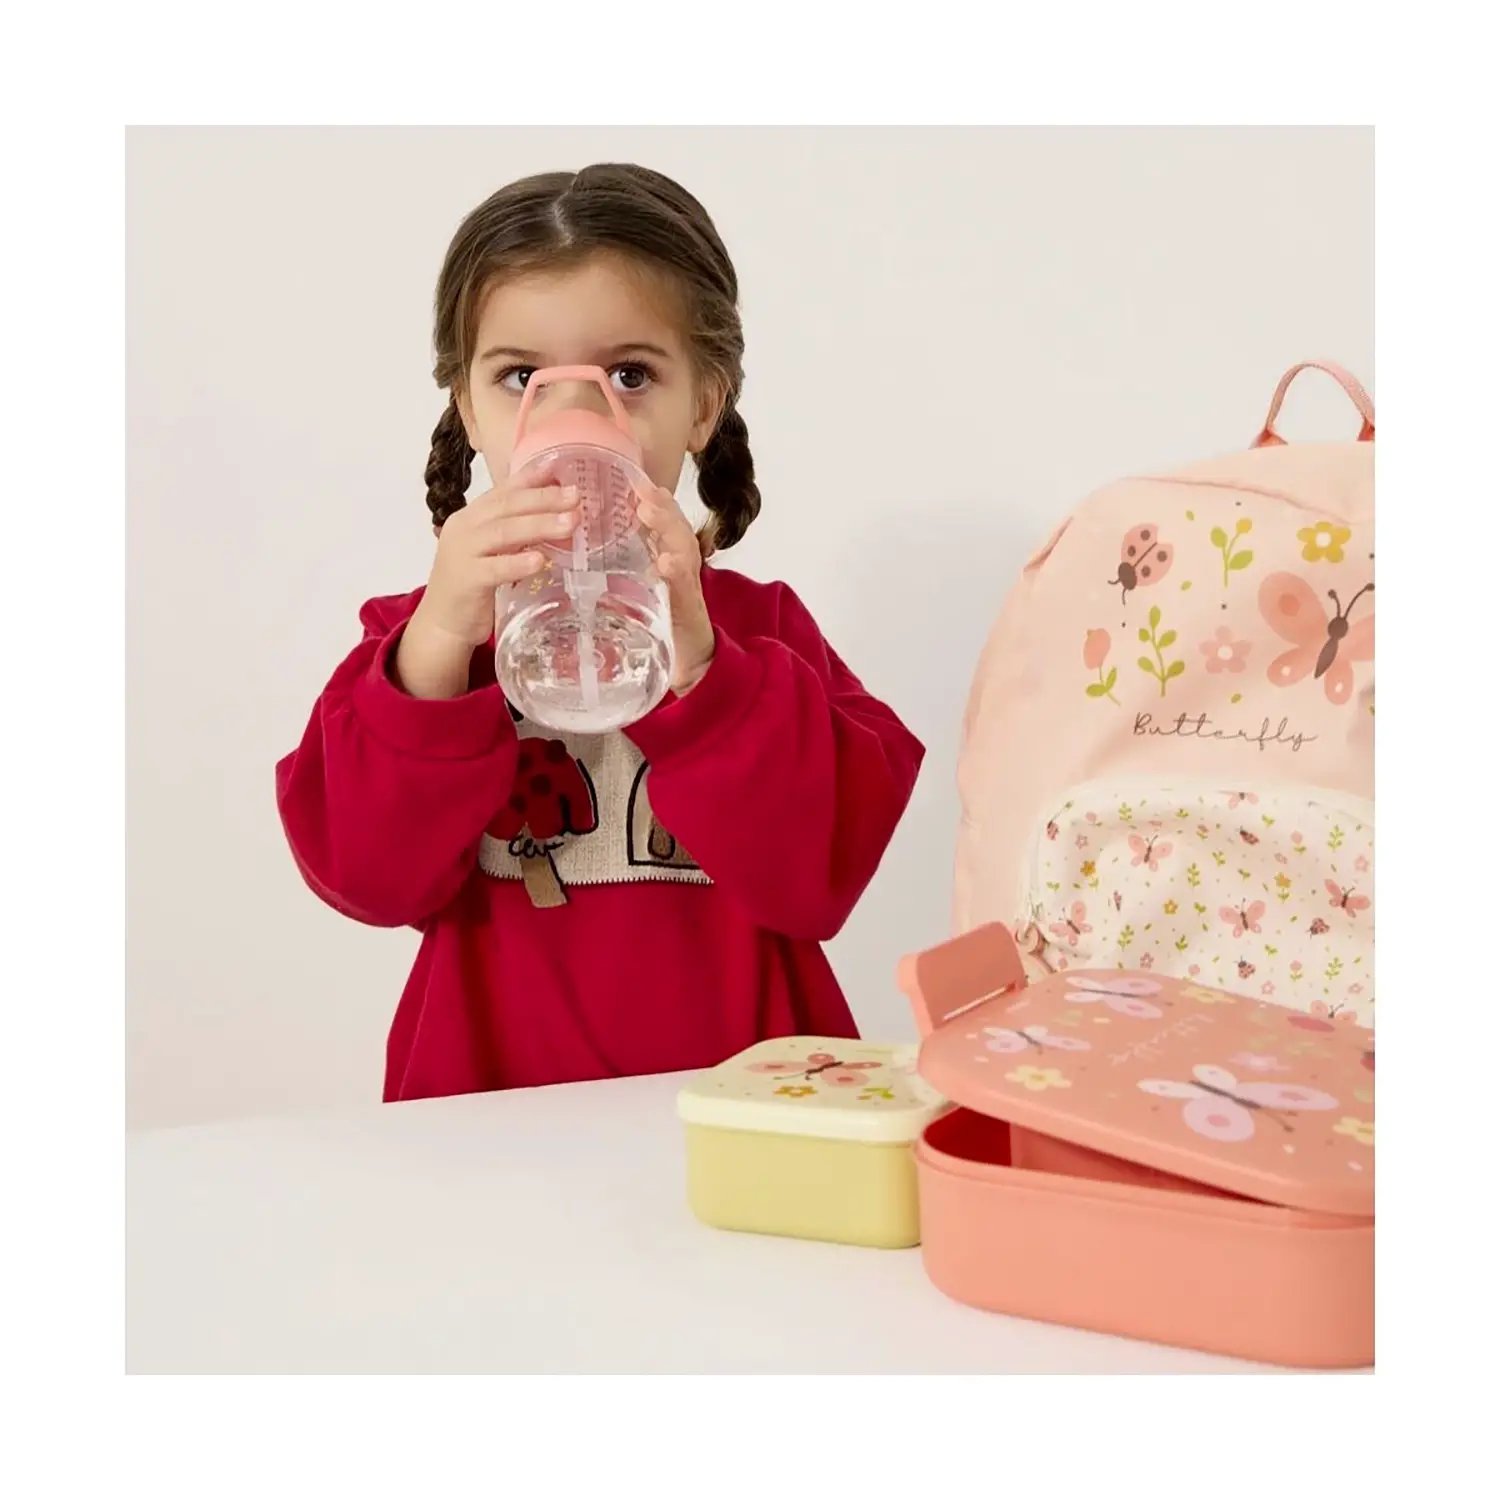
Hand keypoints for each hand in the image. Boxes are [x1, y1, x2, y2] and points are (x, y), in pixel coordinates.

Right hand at [396, 480, 577, 698]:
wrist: (443, 623)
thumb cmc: (475, 585)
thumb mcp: (495, 550)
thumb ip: (518, 532)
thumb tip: (561, 516)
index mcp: (472, 516)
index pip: (505, 490)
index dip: (534, 479)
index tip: (564, 472)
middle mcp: (465, 528)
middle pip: (508, 506)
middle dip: (545, 499)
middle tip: (576, 497)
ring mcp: (462, 552)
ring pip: (504, 532)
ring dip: (540, 525)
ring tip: (570, 523)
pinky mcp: (465, 580)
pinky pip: (495, 568)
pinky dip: (518, 563)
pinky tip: (540, 560)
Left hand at [636, 484, 715, 694]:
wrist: (687, 663)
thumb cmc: (657, 624)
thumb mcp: (633, 589)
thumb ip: (616, 567)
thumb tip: (575, 547)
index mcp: (664, 557)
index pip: (659, 521)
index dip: (647, 497)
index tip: (629, 478)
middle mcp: (679, 565)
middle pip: (674, 526)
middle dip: (659, 504)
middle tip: (640, 487)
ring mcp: (686, 586)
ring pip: (682, 547)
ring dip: (666, 526)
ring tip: (648, 511)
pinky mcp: (688, 609)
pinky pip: (683, 586)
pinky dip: (675, 571)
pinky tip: (664, 562)